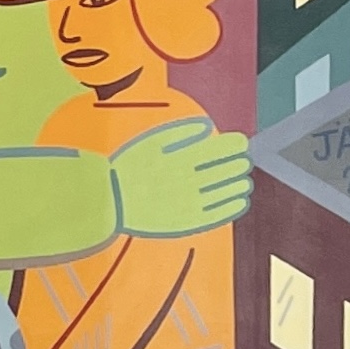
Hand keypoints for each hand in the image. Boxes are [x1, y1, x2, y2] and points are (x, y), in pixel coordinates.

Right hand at [110, 117, 251, 235]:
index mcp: (186, 156)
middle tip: (242, 163)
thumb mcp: (150, 141)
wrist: (107, 202)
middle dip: (240, 163)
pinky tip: (240, 201)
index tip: (240, 144)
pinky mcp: (189, 221)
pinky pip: (220, 213)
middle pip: (232, 168)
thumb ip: (182, 131)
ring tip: (243, 182)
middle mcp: (193, 178)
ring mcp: (192, 200)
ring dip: (240, 184)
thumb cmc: (127, 168)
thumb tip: (209, 127)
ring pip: (230, 190)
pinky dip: (234, 206)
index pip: (227, 147)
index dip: (238, 144)